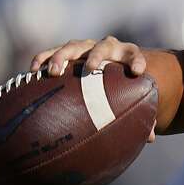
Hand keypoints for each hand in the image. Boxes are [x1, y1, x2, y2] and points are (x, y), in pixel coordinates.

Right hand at [31, 37, 154, 142]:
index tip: (138, 72)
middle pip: (103, 47)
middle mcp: (107, 47)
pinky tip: (33, 72)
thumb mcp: (134, 94)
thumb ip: (144, 113)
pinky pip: (52, 51)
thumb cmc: (125, 83)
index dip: (138, 61)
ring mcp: (86, 46)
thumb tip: (150, 138)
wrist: (112, 62)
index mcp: (127, 55)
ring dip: (62, 57)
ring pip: (74, 46)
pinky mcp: (68, 50)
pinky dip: (43, 58)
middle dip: (96, 56)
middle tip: (89, 68)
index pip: (135, 55)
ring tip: (53, 72)